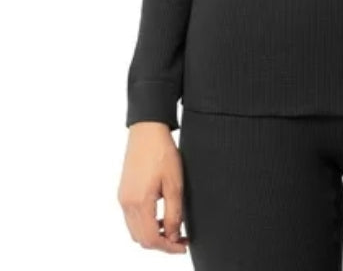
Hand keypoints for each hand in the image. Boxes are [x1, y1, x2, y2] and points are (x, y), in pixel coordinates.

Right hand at [117, 122, 189, 252]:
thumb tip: (173, 236)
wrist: (147, 129)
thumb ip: (174, 213)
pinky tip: (161, 215)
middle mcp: (126, 204)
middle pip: (141, 239)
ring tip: (173, 227)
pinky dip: (146, 223)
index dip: (169, 247)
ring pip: (135, 230)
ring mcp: (123, 198)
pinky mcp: (123, 192)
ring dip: (153, 234)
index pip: (152, 239)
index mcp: (139, 202)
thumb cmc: (162, 152)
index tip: (183, 246)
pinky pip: (132, 218)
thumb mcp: (175, 184)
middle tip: (181, 239)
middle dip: (161, 243)